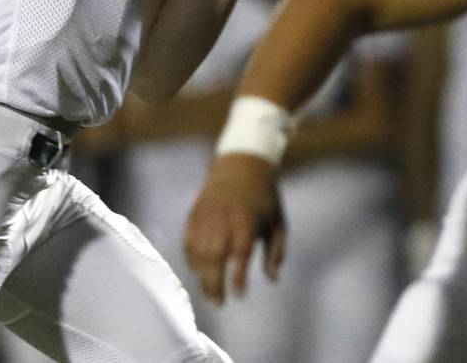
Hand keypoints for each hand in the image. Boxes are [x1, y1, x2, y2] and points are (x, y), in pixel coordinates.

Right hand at [184, 152, 285, 303]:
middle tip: (219, 303)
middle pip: (213, 256)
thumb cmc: (264, 198)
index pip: (240, 253)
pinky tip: (199, 270)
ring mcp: (206, 215)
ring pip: (197, 252)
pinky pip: (187, 242)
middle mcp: (223, 218)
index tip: (239, 294)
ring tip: (211, 290)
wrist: (241, 164)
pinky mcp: (194, 214)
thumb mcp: (278, 222)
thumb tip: (272, 280)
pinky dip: (191, 259)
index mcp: (247, 220)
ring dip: (202, 275)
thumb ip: (276, 252)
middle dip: (214, 283)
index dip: (238, 276)